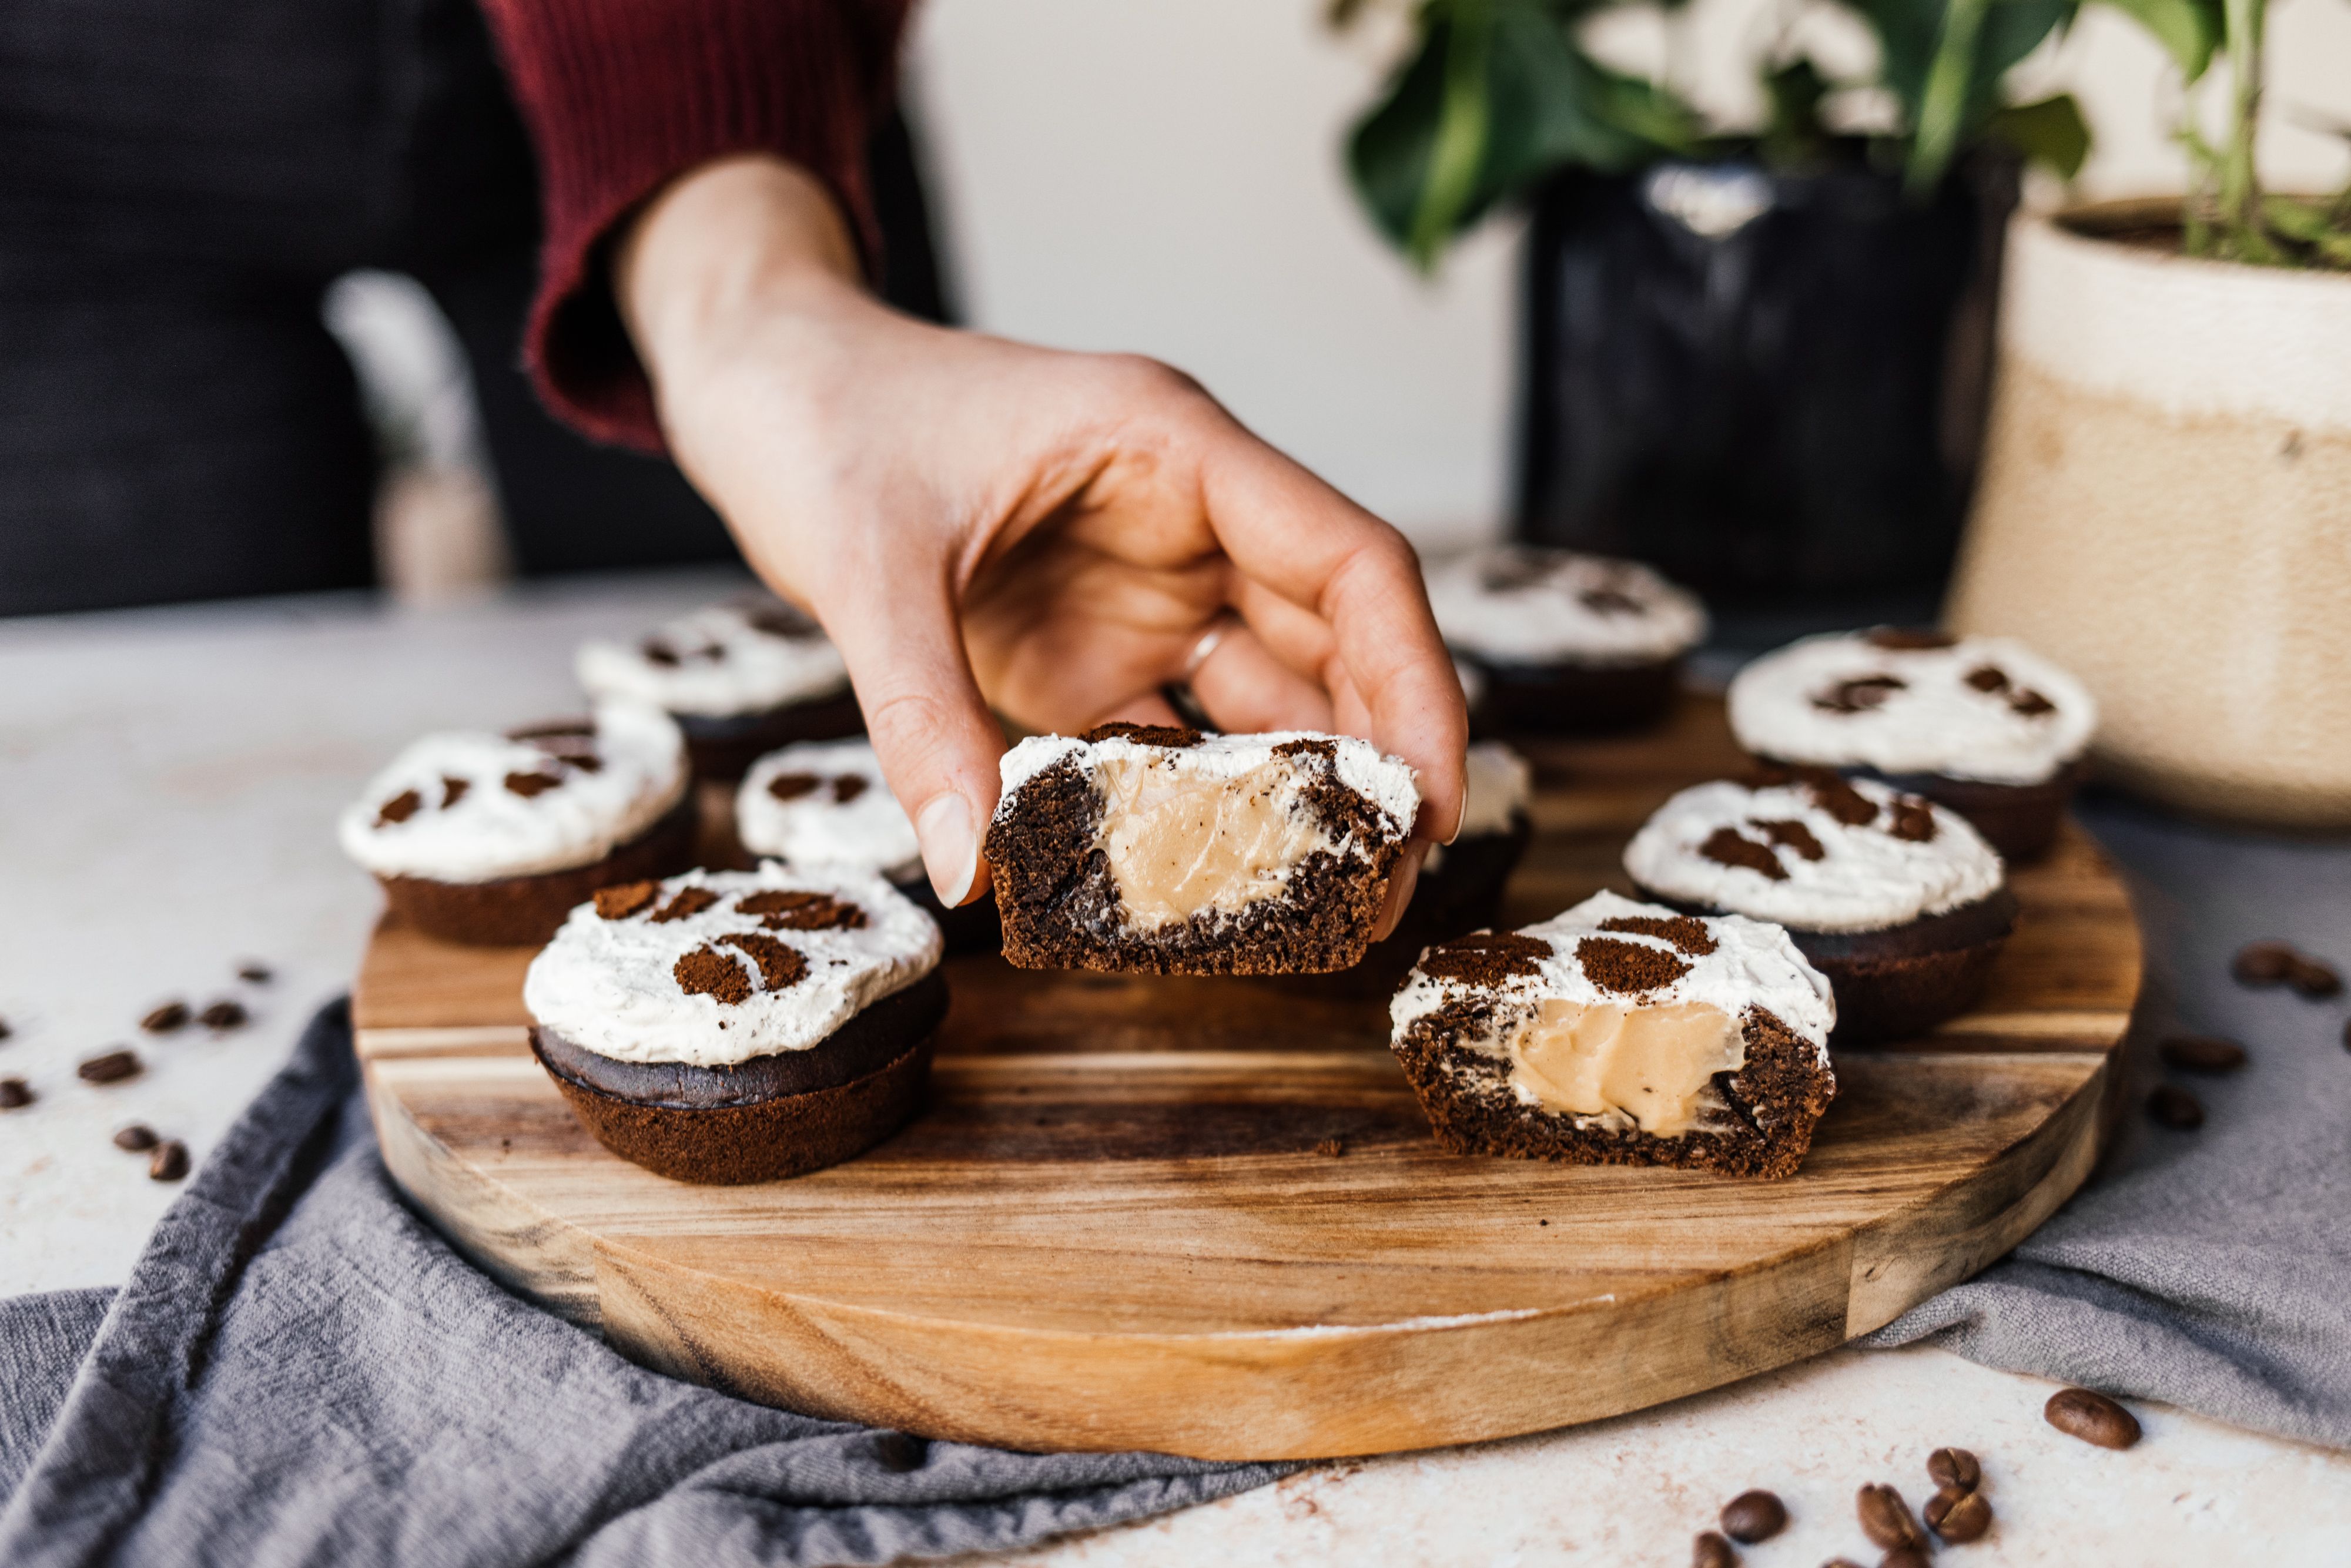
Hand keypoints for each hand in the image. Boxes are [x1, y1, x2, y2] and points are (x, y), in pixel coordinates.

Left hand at [617, 155, 1464, 925]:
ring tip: (1328, 906)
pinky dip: (1195, 811)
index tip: (1433, 795)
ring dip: (1297, 797)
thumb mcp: (866, 564)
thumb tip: (968, 869)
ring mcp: (1140, 591)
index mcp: (1171, 449)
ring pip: (1263, 701)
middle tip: (1392, 886)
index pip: (1346, 562)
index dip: (1412, 679)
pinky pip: (1169, 741)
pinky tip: (1212, 886)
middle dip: (1375, 761)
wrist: (760, 390)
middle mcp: (1183, 521)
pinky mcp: (1088, 651)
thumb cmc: (822, 419)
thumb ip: (921, 711)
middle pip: (1330, 644)